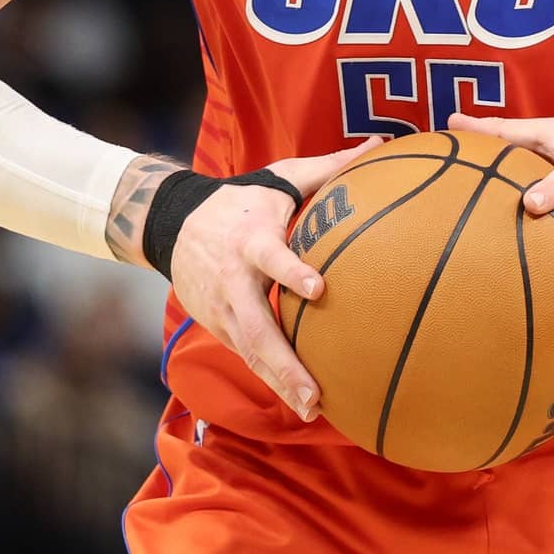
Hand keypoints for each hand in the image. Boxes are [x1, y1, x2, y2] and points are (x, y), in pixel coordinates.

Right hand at [167, 140, 378, 421]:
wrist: (172, 224)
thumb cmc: (241, 200)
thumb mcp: (278, 179)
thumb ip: (328, 167)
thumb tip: (381, 145)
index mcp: (251, 242)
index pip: (271, 258)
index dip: (291, 272)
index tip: (319, 288)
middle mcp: (234, 282)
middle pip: (256, 328)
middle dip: (284, 362)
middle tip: (315, 390)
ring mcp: (222, 310)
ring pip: (250, 352)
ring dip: (280, 382)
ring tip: (313, 408)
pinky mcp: (218, 327)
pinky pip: (247, 357)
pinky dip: (271, 380)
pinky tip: (300, 401)